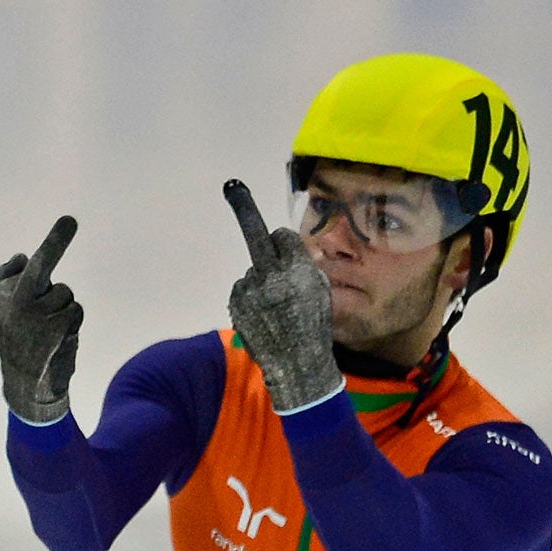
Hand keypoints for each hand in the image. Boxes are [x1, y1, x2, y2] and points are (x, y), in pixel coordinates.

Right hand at [0, 215, 83, 422]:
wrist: (25, 385)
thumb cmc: (16, 342)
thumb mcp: (1, 314)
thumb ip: (5, 281)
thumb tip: (20, 255)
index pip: (25, 267)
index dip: (53, 242)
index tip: (70, 219)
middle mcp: (12, 304)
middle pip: (43, 269)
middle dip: (55, 242)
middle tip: (69, 220)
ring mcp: (34, 317)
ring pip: (65, 294)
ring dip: (63, 309)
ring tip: (49, 332)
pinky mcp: (54, 330)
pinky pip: (74, 311)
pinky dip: (71, 324)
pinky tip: (57, 341)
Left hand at [224, 180, 339, 412]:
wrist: (296, 363)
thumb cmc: (312, 326)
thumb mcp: (319, 291)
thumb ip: (300, 266)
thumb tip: (278, 244)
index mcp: (301, 270)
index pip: (282, 237)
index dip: (281, 241)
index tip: (268, 223)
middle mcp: (275, 275)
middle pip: (258, 236)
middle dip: (245, 209)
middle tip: (233, 187)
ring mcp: (252, 289)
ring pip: (253, 271)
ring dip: (260, 282)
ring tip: (275, 309)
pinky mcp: (237, 302)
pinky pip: (243, 288)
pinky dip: (250, 296)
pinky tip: (263, 315)